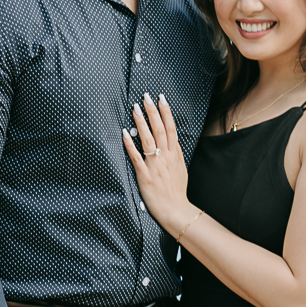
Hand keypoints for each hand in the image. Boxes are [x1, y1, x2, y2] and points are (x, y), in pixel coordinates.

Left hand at [123, 92, 191, 235]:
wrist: (175, 210)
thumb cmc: (177, 191)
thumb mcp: (181, 169)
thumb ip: (175, 154)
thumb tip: (172, 141)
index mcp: (175, 154)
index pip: (171, 128)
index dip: (166, 112)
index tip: (161, 98)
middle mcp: (166, 157)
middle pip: (159, 129)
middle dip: (152, 111)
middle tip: (146, 96)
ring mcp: (155, 165)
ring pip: (148, 139)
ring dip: (141, 122)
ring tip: (135, 108)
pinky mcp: (144, 175)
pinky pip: (136, 157)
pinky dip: (130, 145)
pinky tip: (125, 133)